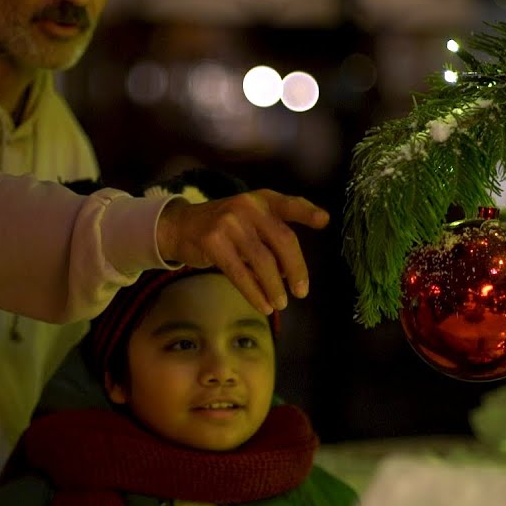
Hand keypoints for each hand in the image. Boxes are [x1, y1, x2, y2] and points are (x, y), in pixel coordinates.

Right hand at [156, 190, 329, 313]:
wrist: (181, 227)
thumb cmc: (224, 227)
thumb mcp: (250, 220)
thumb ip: (273, 237)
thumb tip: (292, 272)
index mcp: (262, 200)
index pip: (289, 204)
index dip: (307, 213)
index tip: (324, 221)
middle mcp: (248, 206)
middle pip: (282, 239)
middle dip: (296, 269)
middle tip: (301, 292)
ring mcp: (229, 222)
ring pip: (262, 260)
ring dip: (274, 287)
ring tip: (280, 304)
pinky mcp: (213, 241)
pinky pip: (239, 273)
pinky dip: (254, 293)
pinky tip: (262, 305)